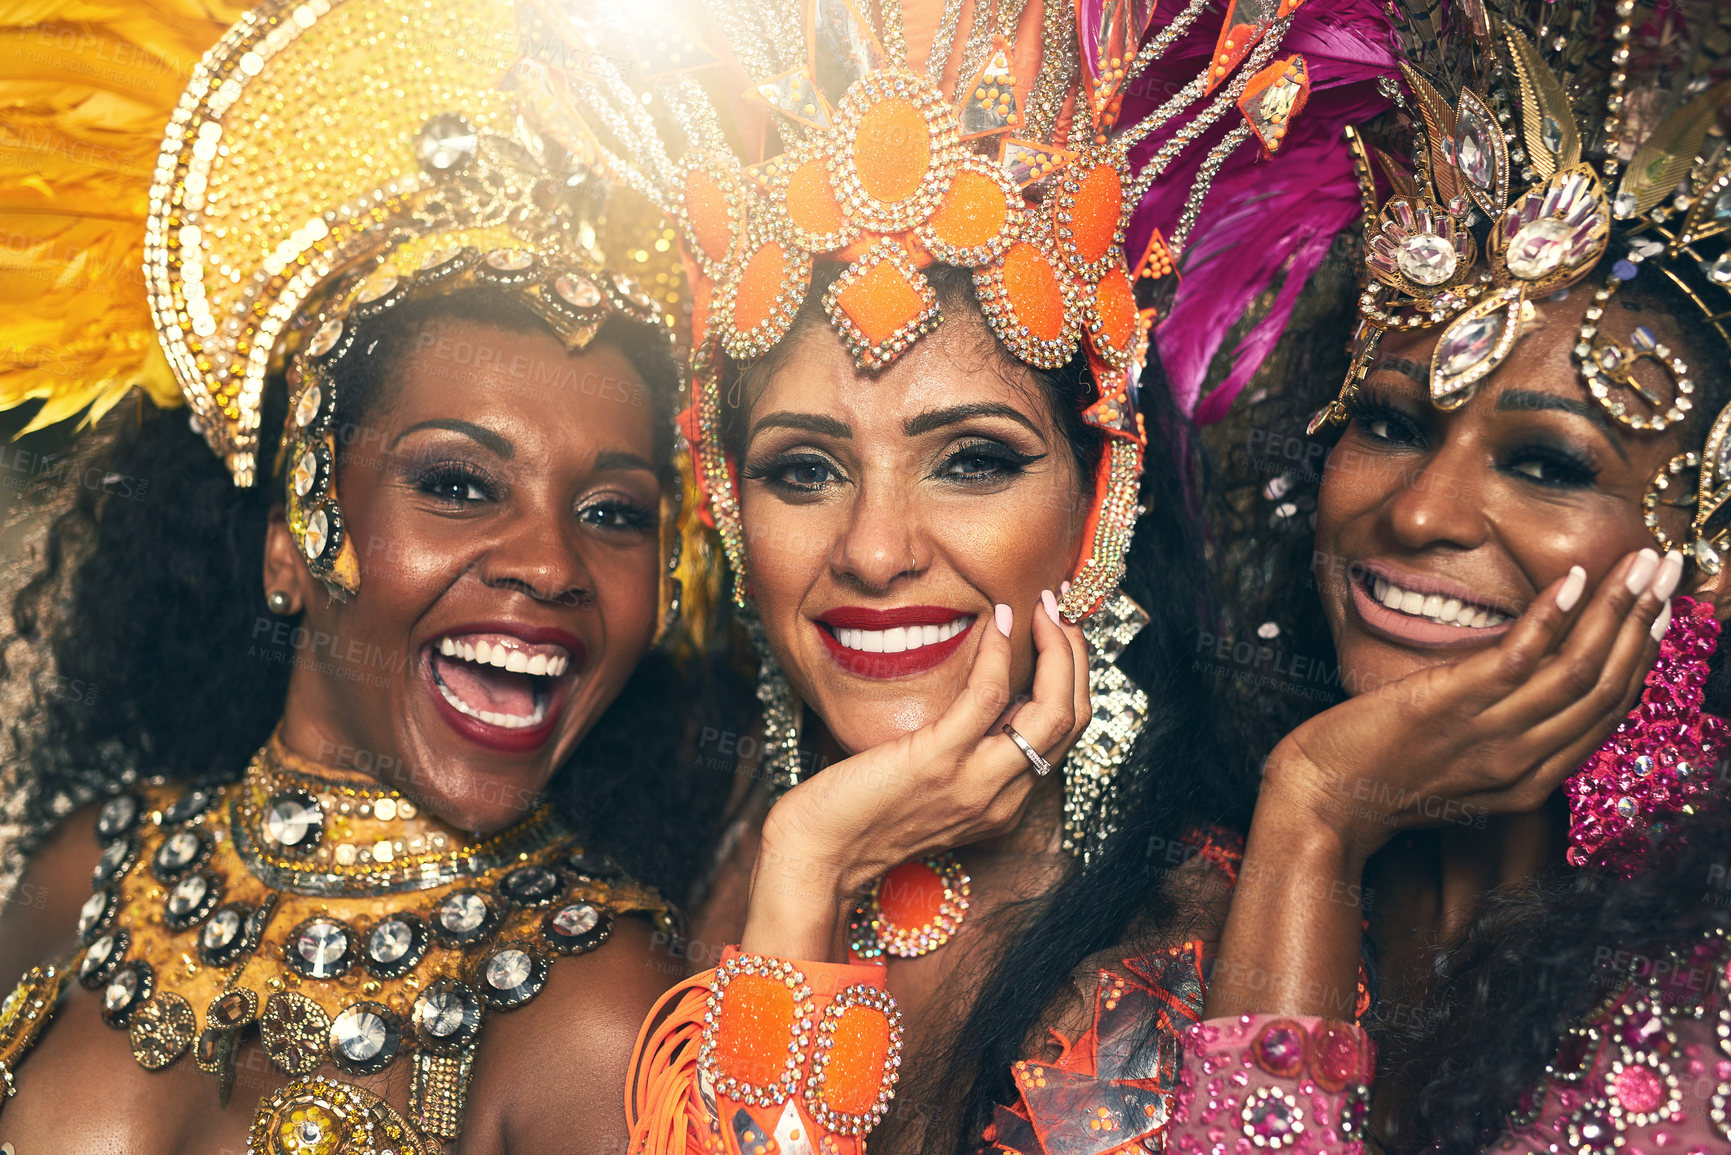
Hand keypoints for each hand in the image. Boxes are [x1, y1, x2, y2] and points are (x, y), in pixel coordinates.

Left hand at [741, 591, 1089, 960]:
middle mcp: (1002, 797)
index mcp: (1004, 802)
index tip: (1062, 632)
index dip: (1074, 676)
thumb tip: (981, 697)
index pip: (1066, 735)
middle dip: (1076, 655)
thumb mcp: (930, 786)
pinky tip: (996, 622)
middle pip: (1072, 720)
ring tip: (1042, 607)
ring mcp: (973, 782)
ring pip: (1051, 712)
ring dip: (1057, 649)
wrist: (819, 856)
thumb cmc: (860, 813)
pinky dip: (999, 653)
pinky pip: (986, 698)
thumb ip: (963, 753)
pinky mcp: (937, 761)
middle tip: (1059, 610)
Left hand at [1262, 548, 1677, 866]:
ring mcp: (1489, 736)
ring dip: (1618, 609)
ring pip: (1579, 669)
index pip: (1607, 713)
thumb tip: (1525, 682)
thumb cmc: (1377, 779)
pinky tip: (1574, 578)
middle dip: (1647, 622)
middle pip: (1608, 687)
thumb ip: (1501, 737)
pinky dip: (1554, 616)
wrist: (1319, 804)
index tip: (1660, 612)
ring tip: (1642, 563)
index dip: (1640, 657)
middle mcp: (1522, 763)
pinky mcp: (1450, 706)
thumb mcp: (1457, 770)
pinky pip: (1520, 657)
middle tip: (1668, 570)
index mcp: (1530, 780)